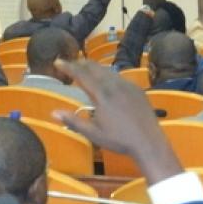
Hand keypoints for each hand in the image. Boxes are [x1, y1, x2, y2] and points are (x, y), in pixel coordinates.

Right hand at [54, 61, 182, 183]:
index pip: (82, 75)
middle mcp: (115, 85)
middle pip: (95, 68)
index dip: (69, 67)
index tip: (58, 61)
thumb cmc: (119, 140)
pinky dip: (108, 74)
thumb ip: (73, 121)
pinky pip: (120, 76)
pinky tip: (107, 79)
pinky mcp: (137, 89)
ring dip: (95, 68)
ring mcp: (128, 86)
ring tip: (86, 68)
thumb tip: (53, 112)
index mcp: (102, 95)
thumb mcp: (93, 134)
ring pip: (108, 71)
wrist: (148, 141)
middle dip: (81, 64)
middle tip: (71, 63)